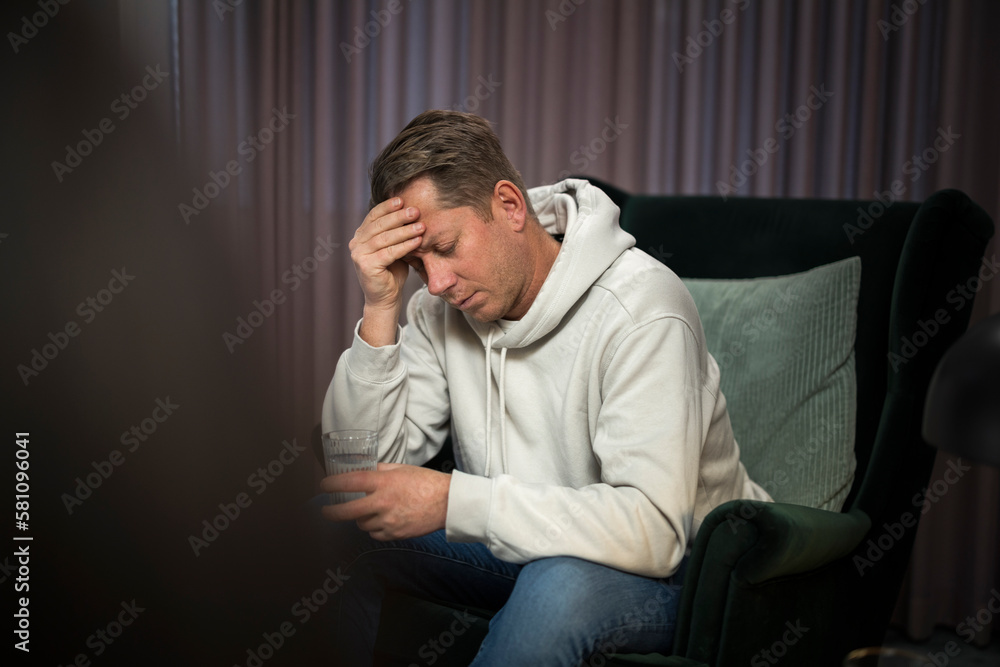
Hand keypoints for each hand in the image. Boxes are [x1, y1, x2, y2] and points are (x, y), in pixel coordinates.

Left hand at [320, 463, 450, 540]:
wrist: (447, 502)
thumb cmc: (426, 482)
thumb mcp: (401, 469)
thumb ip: (380, 470)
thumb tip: (362, 468)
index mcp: (384, 482)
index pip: (350, 482)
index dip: (332, 484)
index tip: (324, 485)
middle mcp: (383, 502)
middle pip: (347, 511)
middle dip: (331, 512)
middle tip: (325, 511)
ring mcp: (388, 520)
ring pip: (361, 524)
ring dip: (361, 518)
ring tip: (370, 511)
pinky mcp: (395, 533)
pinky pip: (375, 534)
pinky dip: (375, 528)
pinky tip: (383, 520)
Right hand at [349, 197, 423, 312]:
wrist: (386, 298)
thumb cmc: (392, 271)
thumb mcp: (394, 247)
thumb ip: (396, 232)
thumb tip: (411, 210)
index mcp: (361, 235)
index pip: (374, 216)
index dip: (388, 207)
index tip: (403, 200)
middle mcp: (356, 243)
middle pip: (379, 225)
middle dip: (399, 217)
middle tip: (416, 211)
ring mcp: (358, 254)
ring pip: (384, 238)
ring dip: (405, 231)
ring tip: (421, 226)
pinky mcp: (365, 265)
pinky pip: (389, 252)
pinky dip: (405, 246)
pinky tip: (418, 241)